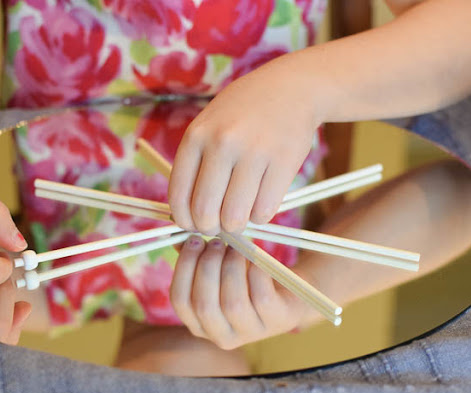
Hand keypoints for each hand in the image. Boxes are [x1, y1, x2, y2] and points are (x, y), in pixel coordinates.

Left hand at [169, 58, 321, 234]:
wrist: (292, 87)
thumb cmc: (242, 114)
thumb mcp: (208, 126)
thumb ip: (195, 165)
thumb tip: (185, 218)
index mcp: (196, 136)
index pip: (179, 196)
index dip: (184, 220)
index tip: (192, 225)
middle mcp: (222, 143)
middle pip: (205, 212)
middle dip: (210, 227)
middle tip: (218, 224)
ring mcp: (254, 151)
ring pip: (235, 217)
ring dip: (236, 224)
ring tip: (240, 213)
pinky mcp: (284, 161)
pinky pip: (264, 211)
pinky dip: (260, 216)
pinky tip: (260, 202)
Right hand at [170, 235, 306, 348]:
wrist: (289, 294)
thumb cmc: (246, 280)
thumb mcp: (220, 272)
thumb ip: (197, 258)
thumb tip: (180, 238)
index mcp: (199, 325)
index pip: (180, 301)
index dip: (184, 268)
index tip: (193, 240)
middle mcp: (221, 336)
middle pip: (204, 305)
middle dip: (208, 267)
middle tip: (217, 241)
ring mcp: (250, 333)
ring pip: (233, 303)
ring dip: (231, 267)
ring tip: (236, 247)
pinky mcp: (276, 322)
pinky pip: (261, 297)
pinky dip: (255, 272)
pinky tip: (254, 259)